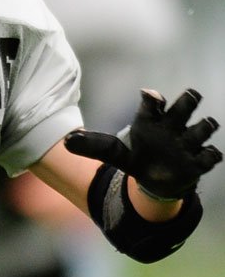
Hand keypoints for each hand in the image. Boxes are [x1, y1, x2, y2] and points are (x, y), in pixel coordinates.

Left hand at [64, 88, 221, 200]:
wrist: (156, 181)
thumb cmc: (137, 157)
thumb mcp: (113, 153)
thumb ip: (92, 145)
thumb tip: (66, 141)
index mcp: (151, 121)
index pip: (154, 103)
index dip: (153, 98)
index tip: (150, 96)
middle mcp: (173, 128)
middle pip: (186, 104)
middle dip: (189, 99)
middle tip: (190, 96)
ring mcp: (188, 143)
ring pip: (204, 127)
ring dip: (203, 127)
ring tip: (200, 128)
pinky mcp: (198, 162)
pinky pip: (211, 155)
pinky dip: (211, 155)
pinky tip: (205, 156)